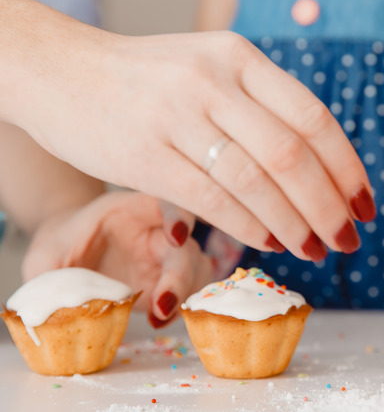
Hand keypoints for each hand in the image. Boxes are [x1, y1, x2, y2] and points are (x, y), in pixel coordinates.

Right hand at [7, 7, 373, 259]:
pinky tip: (272, 242)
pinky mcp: (145, 155)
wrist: (62, 71)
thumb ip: (261, 108)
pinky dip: (251, 227)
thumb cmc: (150, 82)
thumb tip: (323, 173)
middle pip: (294, 155)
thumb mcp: (212, 71)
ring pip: (258, 182)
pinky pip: (214, 200)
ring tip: (316, 249)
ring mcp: (178, 117)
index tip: (366, 205)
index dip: (348, 169)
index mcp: (240, 58)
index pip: (314, 118)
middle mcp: (213, 81)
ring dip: (297, 224)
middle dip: (330, 206)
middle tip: (348, 239)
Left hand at [21, 191, 213, 327]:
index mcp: (132, 210)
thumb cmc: (59, 246)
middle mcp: (159, 231)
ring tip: (160, 317)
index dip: (178, 217)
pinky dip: (180, 308)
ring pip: (197, 271)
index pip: (168, 205)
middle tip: (161, 307)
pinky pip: (189, 291)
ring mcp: (167, 258)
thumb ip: (49, 278)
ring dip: (186, 294)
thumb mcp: (44, 258)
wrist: (68, 254)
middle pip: (186, 247)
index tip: (176, 236)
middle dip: (181, 277)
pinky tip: (158, 320)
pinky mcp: (168, 282)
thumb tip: (51, 313)